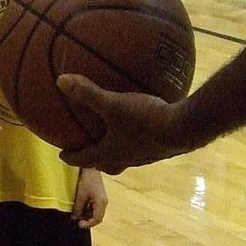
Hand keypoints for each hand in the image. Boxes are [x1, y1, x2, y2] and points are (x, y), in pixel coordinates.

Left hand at [56, 74, 185, 174]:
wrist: (184, 129)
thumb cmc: (145, 120)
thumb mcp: (113, 104)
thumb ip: (88, 94)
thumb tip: (61, 81)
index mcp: (111, 153)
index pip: (85, 159)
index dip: (72, 157)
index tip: (62, 155)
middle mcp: (127, 159)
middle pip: (106, 164)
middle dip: (95, 159)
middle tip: (88, 150)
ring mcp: (146, 156)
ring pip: (126, 158)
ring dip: (116, 152)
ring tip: (114, 139)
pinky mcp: (162, 149)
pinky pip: (143, 148)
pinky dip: (136, 141)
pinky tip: (141, 126)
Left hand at [72, 168, 107, 227]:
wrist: (91, 168)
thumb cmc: (87, 181)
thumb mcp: (81, 196)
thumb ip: (78, 208)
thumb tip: (74, 218)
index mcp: (101, 203)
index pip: (97, 219)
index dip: (88, 224)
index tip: (79, 224)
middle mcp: (103, 203)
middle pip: (97, 217)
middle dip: (87, 220)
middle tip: (77, 220)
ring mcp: (101, 200)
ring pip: (95, 212)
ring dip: (86, 215)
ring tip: (77, 213)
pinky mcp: (99, 196)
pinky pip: (94, 207)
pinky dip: (87, 209)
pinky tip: (80, 207)